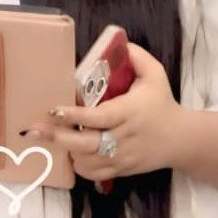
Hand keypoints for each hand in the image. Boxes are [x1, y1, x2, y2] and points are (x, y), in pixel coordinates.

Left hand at [26, 43, 184, 182]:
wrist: (181, 140)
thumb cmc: (162, 103)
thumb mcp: (155, 74)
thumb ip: (138, 57)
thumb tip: (120, 43)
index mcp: (129, 112)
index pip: (99, 117)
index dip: (75, 115)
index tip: (54, 109)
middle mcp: (124, 137)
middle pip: (87, 144)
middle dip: (59, 138)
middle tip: (37, 128)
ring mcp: (122, 158)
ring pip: (87, 162)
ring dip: (68, 151)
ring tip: (54, 136)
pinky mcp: (121, 171)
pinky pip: (94, 174)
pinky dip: (79, 165)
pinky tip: (71, 152)